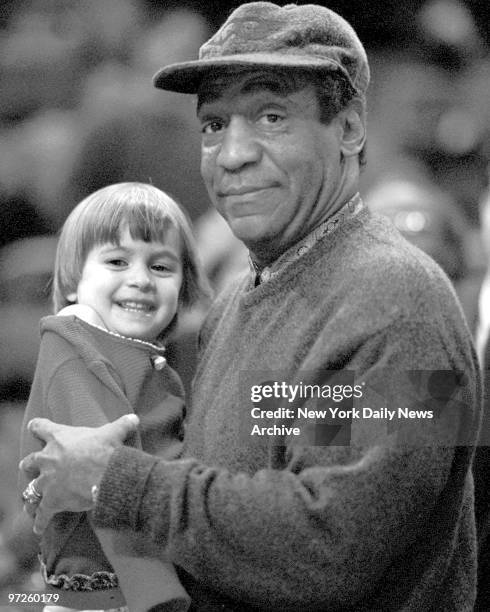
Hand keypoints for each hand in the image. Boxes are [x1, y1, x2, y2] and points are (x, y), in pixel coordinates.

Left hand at [19, 414, 138, 534]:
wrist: (105, 474)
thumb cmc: (106, 450)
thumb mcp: (114, 432)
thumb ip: (122, 424)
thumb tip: (134, 418)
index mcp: (59, 438)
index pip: (41, 427)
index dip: (37, 426)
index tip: (33, 426)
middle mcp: (47, 459)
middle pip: (29, 461)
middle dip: (29, 465)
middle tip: (29, 467)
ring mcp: (47, 481)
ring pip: (31, 489)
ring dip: (31, 494)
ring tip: (31, 502)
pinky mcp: (51, 501)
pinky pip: (42, 514)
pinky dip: (40, 521)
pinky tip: (38, 528)